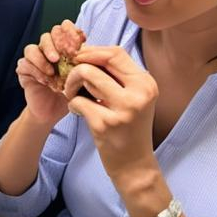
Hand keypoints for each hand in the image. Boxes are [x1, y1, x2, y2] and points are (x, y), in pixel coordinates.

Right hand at [16, 20, 85, 125]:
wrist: (54, 112)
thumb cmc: (70, 94)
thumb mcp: (83, 76)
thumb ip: (86, 63)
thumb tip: (93, 52)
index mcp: (63, 46)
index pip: (64, 27)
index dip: (70, 32)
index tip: (80, 43)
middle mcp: (47, 49)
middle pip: (49, 34)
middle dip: (57, 43)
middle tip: (65, 55)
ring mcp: (34, 59)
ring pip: (33, 47)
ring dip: (44, 57)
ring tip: (53, 70)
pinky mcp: (24, 71)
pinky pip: (25, 64)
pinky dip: (36, 71)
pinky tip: (46, 81)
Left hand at [66, 46, 159, 190]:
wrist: (134, 165)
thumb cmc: (129, 128)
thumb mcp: (133, 98)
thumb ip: (117, 77)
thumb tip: (88, 52)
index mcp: (145, 83)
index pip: (116, 52)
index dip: (93, 52)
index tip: (79, 59)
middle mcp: (138, 93)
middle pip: (98, 61)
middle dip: (78, 67)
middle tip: (71, 80)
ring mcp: (123, 109)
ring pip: (86, 76)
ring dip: (72, 85)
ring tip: (73, 96)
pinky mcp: (105, 124)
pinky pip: (77, 101)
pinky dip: (72, 105)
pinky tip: (78, 112)